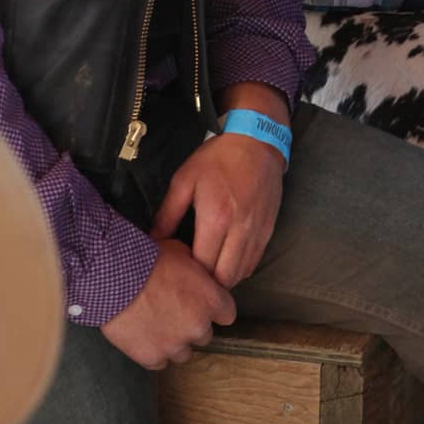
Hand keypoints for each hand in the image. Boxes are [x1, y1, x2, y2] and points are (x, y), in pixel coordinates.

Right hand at [100, 238, 235, 369]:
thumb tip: (198, 273)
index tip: (202, 305)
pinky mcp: (152, 357)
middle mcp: (198, 326)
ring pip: (183, 353)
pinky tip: (144, 335)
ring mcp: (175, 345)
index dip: (214, 309)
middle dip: (192, 325)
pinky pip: (160, 362)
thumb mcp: (182, 252)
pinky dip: (154, 351)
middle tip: (175, 312)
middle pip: (204, 335)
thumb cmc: (148, 259)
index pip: (227, 315)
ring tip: (158, 325)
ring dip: (174, 342)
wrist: (115, 277)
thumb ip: (197, 270)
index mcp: (211, 300)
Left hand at [151, 129, 284, 290]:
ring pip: (242, 273)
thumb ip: (168, 213)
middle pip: (224, 277)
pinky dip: (240, 269)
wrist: (257, 141)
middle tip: (193, 273)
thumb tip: (153, 240)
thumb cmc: (218, 158)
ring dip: (224, 277)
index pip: (202, 265)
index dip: (188, 273)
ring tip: (209, 267)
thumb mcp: (185, 179)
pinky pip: (255, 262)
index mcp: (217, 218)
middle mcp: (240, 229)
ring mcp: (258, 231)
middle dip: (207, 282)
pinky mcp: (269, 229)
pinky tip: (227, 259)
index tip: (178, 268)